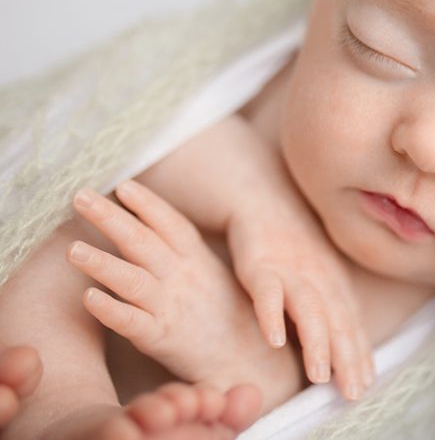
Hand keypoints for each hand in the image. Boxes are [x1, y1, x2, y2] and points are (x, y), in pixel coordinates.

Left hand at [66, 181, 303, 411]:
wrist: (250, 362)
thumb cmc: (228, 316)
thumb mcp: (212, 275)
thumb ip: (184, 255)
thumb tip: (152, 232)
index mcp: (197, 260)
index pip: (170, 223)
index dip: (147, 203)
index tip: (124, 183)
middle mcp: (183, 277)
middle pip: (143, 241)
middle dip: (111, 217)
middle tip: (80, 195)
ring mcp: (172, 307)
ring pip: (133, 279)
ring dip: (102, 263)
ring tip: (72, 250)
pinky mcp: (162, 339)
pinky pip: (132, 322)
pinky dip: (110, 310)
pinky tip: (88, 299)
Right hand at [226, 184, 374, 399]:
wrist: (264, 198)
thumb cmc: (295, 246)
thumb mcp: (321, 279)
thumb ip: (334, 312)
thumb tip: (346, 354)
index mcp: (335, 287)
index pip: (351, 327)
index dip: (358, 357)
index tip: (365, 386)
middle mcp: (319, 281)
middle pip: (337, 323)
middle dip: (347, 358)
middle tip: (354, 392)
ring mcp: (292, 272)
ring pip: (308, 310)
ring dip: (316, 342)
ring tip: (319, 374)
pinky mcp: (260, 265)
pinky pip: (265, 292)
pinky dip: (270, 314)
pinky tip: (273, 338)